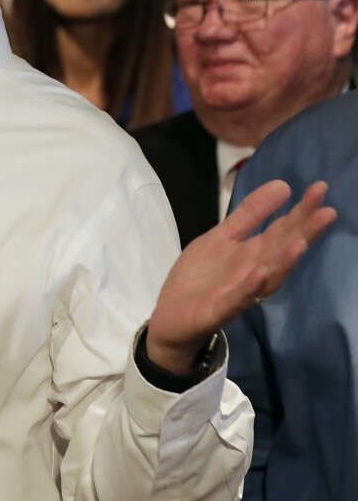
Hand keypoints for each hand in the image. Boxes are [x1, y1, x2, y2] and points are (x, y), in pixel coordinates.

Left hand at [146, 179, 335, 374]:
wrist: (172, 316)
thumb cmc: (201, 276)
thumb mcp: (222, 236)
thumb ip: (250, 214)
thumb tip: (282, 185)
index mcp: (254, 252)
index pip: (283, 228)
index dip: (301, 210)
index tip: (320, 188)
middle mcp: (254, 271)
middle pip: (282, 249)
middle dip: (304, 232)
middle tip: (328, 211)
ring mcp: (240, 291)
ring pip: (268, 275)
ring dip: (284, 261)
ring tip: (301, 243)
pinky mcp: (220, 309)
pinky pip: (238, 298)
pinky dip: (250, 286)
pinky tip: (260, 272)